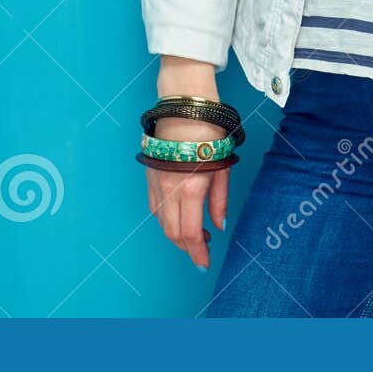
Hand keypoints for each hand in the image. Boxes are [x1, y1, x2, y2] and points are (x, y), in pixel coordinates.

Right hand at [145, 115, 230, 270]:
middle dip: (187, 247)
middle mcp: (169, 190)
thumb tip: (218, 226)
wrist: (185, 107)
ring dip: (176, 233)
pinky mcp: (149, 177)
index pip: (190, 233)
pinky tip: (179, 216)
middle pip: (173, 232)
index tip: (204, 264)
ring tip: (196, 234)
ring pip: (161, 222)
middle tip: (202, 250)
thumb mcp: (223, 166)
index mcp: (190, 188)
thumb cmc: (211, 132)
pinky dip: (166, 218)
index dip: (197, 252)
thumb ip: (219, 200)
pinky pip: (155, 207)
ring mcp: (156, 183)